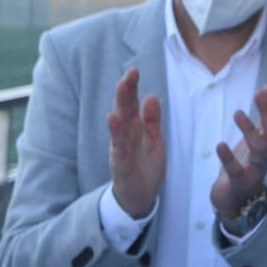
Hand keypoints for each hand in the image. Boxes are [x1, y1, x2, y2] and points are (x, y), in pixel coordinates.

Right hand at [108, 67, 164, 218]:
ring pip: (119, 123)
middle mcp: (124, 134)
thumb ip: (151, 120)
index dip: (131, 88)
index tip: (133, 70)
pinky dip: (115, 131)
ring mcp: (120, 147)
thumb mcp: (153, 140)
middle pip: (123, 108)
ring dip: (120, 105)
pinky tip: (112, 118)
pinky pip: (118, 145)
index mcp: (133, 128)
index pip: (130, 104)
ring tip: (121, 87)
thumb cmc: (145, 167)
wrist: (140, 196)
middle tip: (129, 73)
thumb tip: (152, 97)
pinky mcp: (120, 162)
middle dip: (125, 91)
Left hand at [210, 84, 266, 217]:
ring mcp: (255, 169)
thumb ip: (263, 118)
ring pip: (260, 150)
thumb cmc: (247, 162)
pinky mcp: (239, 181)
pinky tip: (219, 145)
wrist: (236, 197)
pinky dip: (228, 158)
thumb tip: (266, 90)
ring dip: (250, 131)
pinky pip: (236, 170)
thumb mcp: (256, 138)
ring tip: (237, 112)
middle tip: (259, 93)